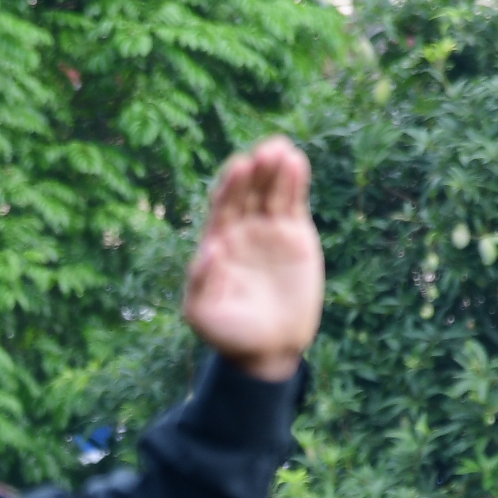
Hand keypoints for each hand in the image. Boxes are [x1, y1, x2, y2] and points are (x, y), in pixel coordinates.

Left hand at [182, 137, 321, 382]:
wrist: (268, 347)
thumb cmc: (229, 333)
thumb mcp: (203, 314)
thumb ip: (200, 283)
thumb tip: (208, 249)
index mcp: (216, 242)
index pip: (222, 206)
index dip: (231, 186)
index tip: (240, 166)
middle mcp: (240, 230)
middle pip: (247, 192)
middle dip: (255, 172)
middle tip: (265, 152)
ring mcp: (268, 230)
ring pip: (270, 192)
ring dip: (276, 170)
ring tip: (282, 149)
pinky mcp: (294, 235)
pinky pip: (293, 203)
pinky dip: (295, 182)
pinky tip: (297, 161)